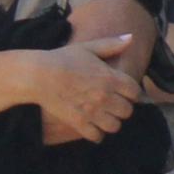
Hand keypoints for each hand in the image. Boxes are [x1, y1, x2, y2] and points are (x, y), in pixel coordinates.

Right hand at [28, 30, 144, 144]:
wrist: (38, 75)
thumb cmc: (63, 59)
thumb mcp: (88, 48)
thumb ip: (112, 44)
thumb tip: (131, 37)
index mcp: (110, 78)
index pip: (135, 92)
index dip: (132, 93)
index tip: (125, 93)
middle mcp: (105, 96)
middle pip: (127, 111)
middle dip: (122, 108)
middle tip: (114, 105)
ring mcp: (92, 111)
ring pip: (115, 126)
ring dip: (111, 122)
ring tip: (104, 117)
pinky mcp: (78, 122)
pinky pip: (97, 136)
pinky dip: (96, 134)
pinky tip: (92, 126)